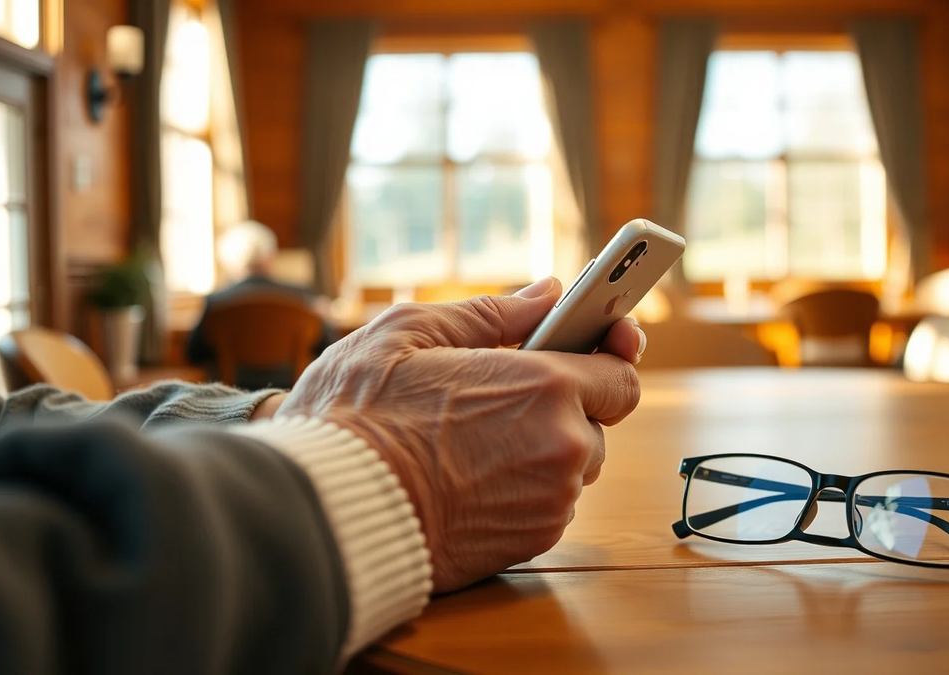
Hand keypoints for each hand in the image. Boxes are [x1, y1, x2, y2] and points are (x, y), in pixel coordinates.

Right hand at [277, 278, 644, 591]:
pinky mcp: (532, 543)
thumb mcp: (408, 333)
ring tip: (472, 445)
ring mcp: (551, 500)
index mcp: (544, 385)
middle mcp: (562, 445)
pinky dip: (522, 493)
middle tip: (499, 404)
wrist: (328, 511)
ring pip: (570, 469)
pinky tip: (468, 480)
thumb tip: (546, 293)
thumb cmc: (356, 416)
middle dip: (560, 411)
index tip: (598, 353)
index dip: (607, 362)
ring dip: (539, 454)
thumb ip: (490, 311)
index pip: (621, 375)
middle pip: (594, 424)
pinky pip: (548, 506)